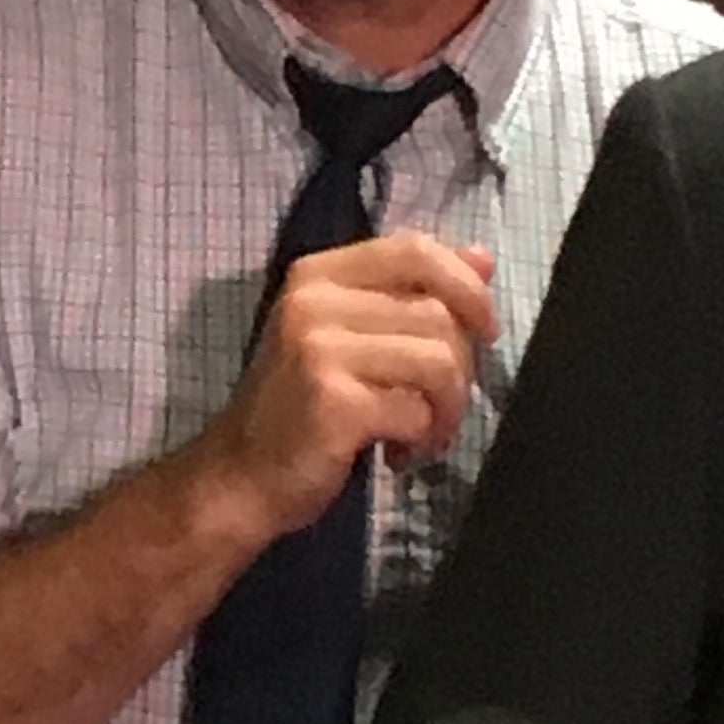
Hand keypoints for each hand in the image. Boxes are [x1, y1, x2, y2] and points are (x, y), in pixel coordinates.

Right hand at [203, 233, 497, 541]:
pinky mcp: (331, 401)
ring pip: (439, 361)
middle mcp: (312, 302)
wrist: (240, 473)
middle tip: (435, 405)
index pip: (414, 250)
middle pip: (438, 314)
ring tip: (422, 431)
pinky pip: (417, 411)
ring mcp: (317, 350)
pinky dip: (421, 438)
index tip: (483, 329)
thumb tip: (482, 259)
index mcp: (317, 276)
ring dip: (447, 408)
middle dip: (461, 368)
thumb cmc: (299, 404)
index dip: (465, 286)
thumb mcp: (350, 334)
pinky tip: (396, 450)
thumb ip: (411, 293)